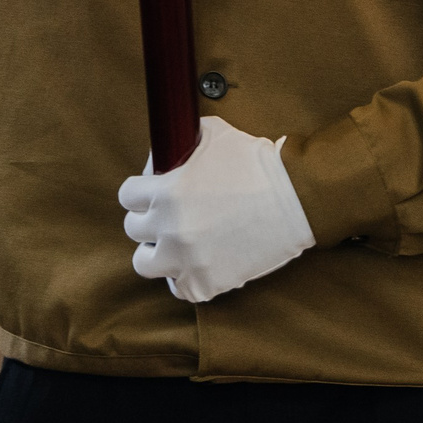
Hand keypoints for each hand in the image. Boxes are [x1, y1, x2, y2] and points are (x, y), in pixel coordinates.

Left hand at [118, 116, 314, 302]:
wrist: (296, 198)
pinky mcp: (207, 283)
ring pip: (145, 263)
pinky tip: (197, 262)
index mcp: (167, 193)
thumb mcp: (213, 135)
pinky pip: (179, 288)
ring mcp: (187, 260)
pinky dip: (185, 277)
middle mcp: (170, 229)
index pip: (127, 195)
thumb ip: (180, 144)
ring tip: (174, 244)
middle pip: (133, 229)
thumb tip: (162, 158)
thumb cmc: (256, 163)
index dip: (139, 191)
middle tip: (166, 215)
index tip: (150, 192)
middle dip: (148, 219)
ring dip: (156, 252)